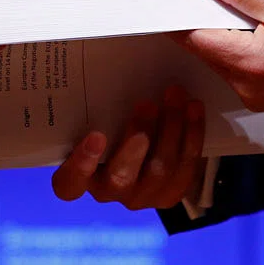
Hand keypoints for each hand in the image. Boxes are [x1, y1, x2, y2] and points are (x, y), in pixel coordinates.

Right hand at [51, 86, 205, 209]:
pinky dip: (191, 134)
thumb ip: (92, 110)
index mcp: (80, 177)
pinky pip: (185, 167)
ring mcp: (140, 197)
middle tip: (147, 104)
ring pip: (158, 170)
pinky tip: (194, 107)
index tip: (96, 135)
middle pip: (120, 176)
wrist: (146, 145)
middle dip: (137, 137)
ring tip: (174, 96)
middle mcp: (108, 191)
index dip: (81, 165)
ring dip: (170, 128)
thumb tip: (100, 68)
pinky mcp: (169, 194)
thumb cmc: (109, 124)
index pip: (69, 184)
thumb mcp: (95, 119)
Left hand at [173, 0, 263, 115]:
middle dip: (200, 23)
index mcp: (246, 61)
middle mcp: (242, 85)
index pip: (191, 37)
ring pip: (218, 61)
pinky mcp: (260, 100)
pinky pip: (235, 73)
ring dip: (220, 38)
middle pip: (202, 50)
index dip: (178, 16)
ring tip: (237, 14)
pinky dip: (236, 52)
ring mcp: (250, 96)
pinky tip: (253, 36)